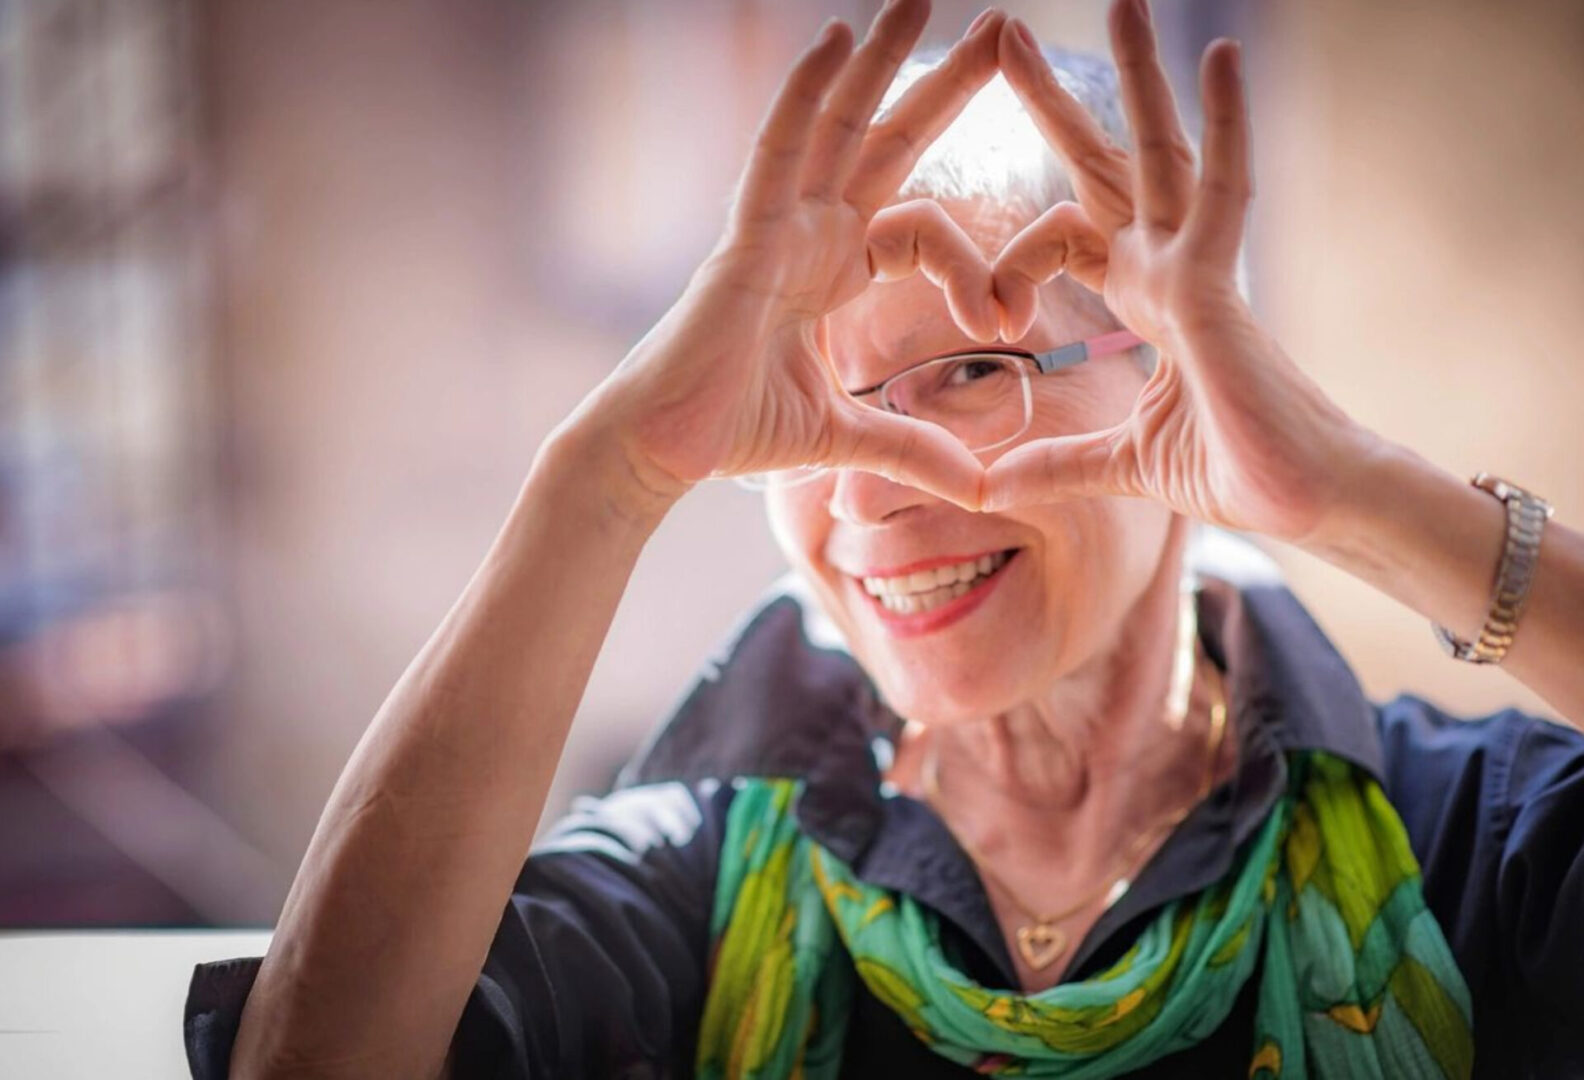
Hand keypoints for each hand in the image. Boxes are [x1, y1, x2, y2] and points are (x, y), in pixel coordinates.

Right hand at [587, 1, 1006, 513]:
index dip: (974, 263)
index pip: (922, 228)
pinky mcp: (743, 239)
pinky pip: (776, 152)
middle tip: (1000, 27)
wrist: (662, 452)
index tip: (1008, 316)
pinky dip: (803, 96)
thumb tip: (980, 485)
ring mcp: (774, 227)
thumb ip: (912, 447)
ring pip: (835, 126)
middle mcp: (808, 234)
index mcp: (833, 271)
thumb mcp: (846, 436)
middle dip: (943, 85)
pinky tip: (832, 41)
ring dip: (877, 60)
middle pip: (886, 141)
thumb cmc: (733, 431)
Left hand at [979, 0, 1375, 543]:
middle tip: (1008, 36)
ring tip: (1124, 1)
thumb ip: (1054, 463)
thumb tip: (985, 487)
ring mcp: (1197, 270)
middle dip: (1056, 105)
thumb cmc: (1236, 472)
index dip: (1011, 262)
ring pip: (1162, 153)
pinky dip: (1224, 123)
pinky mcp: (1222, 288)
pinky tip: (1217, 52)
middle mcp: (1169, 270)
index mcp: (1145, 300)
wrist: (1308, 505)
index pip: (1065, 237)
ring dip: (1138, 77)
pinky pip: (1223, 190)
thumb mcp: (1118, 464)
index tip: (986, 318)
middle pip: (1105, 166)